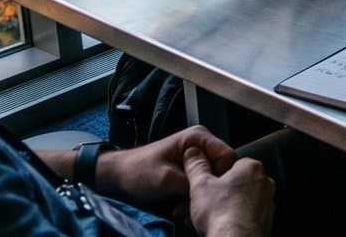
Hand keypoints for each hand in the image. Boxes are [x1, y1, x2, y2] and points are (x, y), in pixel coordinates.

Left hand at [97, 126, 234, 210]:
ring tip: (182, 208)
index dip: (219, 176)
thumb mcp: (166, 179)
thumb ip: (193, 184)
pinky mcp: (191, 170)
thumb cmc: (137, 171)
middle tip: (190, 204)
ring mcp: (197, 158)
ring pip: (212, 180)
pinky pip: (202, 185)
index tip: (205, 191)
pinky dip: (194, 198)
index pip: (227, 157)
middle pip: (221, 170)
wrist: (118, 177)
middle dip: (207, 189)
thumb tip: (213, 193)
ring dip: (199, 197)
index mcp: (198, 137)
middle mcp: (201, 145)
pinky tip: (181, 206)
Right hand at [183, 144, 273, 236]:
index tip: (202, 187)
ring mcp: (268, 203)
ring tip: (203, 220)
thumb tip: (193, 152)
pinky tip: (218, 227)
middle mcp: (265, 183)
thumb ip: (196, 166)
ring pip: (239, 202)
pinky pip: (245, 217)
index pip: (232, 165)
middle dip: (215, 196)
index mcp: (251, 167)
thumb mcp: (200, 184)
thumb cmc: (220, 212)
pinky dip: (232, 220)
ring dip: (221, 209)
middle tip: (198, 206)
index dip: (214, 177)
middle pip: (235, 185)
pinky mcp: (266, 221)